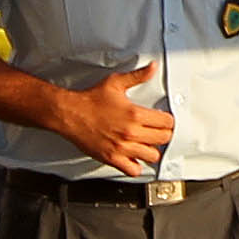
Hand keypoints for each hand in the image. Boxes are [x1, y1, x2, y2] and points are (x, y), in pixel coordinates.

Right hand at [51, 66, 174, 175]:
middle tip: (158, 131)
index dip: (168, 121)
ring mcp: (122, 147)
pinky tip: (134, 157)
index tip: (164, 120)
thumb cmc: (90, 100)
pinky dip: (136, 166)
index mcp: (134, 114)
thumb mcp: (116, 83)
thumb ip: (137, 76)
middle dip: (164, 134)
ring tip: (147, 144)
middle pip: (163, 139)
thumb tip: (152, 68)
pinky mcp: (112, 158)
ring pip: (152, 156)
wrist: (70, 114)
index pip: (166, 122)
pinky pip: (133, 170)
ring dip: (152, 150)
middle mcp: (130, 132)